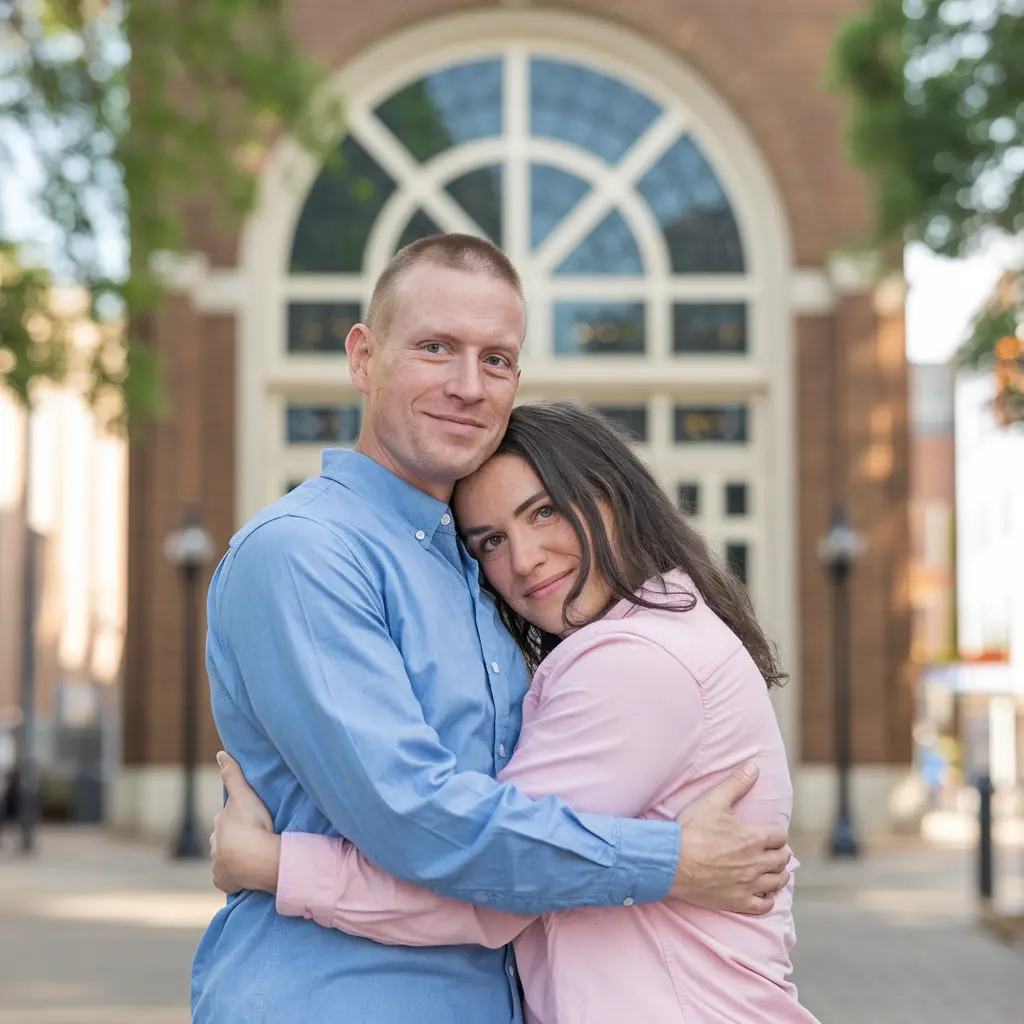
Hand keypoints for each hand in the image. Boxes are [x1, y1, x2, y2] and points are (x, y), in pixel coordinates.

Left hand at [210, 751, 280, 895]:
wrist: (256, 859)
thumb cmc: (251, 825)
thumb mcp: (243, 795)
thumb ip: (232, 775)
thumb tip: (220, 753)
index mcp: (218, 825)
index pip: (223, 819)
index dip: (233, 818)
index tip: (246, 818)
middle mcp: (215, 846)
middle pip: (223, 840)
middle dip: (233, 839)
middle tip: (251, 837)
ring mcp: (219, 866)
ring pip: (226, 860)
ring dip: (235, 858)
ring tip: (251, 856)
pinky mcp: (225, 882)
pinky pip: (229, 879)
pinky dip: (236, 877)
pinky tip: (245, 874)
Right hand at [668, 761, 790, 914]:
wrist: (673, 861)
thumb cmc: (692, 829)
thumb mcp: (714, 800)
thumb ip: (736, 784)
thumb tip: (753, 766)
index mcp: (755, 837)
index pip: (780, 836)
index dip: (776, 834)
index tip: (770, 835)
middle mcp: (757, 862)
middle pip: (782, 859)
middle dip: (779, 854)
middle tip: (773, 852)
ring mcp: (749, 884)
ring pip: (776, 882)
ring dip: (778, 875)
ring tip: (774, 871)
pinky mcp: (738, 901)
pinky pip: (764, 905)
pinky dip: (767, 899)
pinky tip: (762, 893)